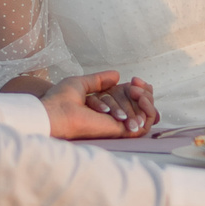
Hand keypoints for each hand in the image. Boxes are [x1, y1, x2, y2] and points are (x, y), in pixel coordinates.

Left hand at [42, 71, 159, 138]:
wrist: (56, 111)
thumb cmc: (62, 99)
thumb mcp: (81, 83)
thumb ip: (99, 80)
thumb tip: (117, 75)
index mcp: (103, 108)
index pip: (129, 101)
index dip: (138, 90)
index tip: (136, 79)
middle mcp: (112, 118)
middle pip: (140, 108)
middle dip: (145, 94)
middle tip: (137, 83)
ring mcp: (118, 125)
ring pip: (145, 116)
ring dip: (148, 100)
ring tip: (138, 90)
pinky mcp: (121, 130)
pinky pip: (144, 124)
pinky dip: (149, 110)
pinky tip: (141, 97)